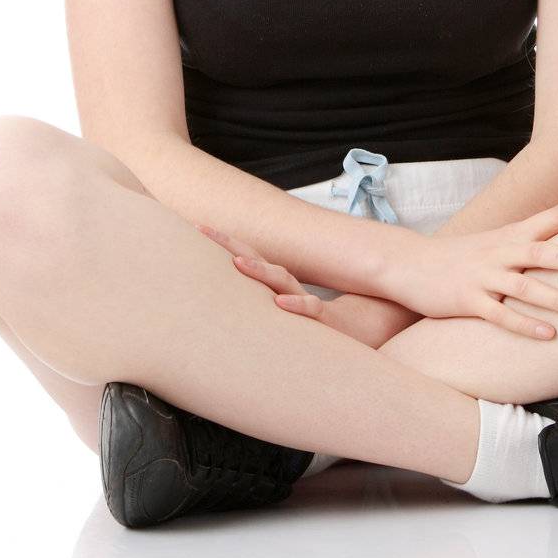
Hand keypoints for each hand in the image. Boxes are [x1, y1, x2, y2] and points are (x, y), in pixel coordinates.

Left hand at [196, 224, 325, 320]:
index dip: (222, 244)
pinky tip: (280, 303)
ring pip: (281, 280)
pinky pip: (310, 308)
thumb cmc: (314, 326)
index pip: (245, 258)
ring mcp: (302, 300)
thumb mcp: (281, 316)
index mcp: (274, 285)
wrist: (361, 329)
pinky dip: (296, 304)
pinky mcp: (323, 318)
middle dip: (228, 244)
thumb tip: (225, 310)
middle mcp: (286, 287)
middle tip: (202, 229)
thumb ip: (256, 310)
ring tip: (237, 262)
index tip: (196, 228)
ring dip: (259, 270)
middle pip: (255, 260)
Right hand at [375, 192, 557, 338]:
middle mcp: (501, 251)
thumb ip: (533, 244)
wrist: (410, 264)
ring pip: (525, 287)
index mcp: (513, 234)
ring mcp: (484, 276)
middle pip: (543, 251)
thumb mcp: (499, 243)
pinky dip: (524, 325)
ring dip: (557, 298)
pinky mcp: (467, 301)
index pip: (557, 214)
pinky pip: (500, 315)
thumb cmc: (463, 257)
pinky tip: (548, 336)